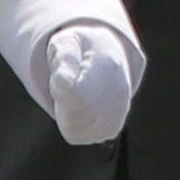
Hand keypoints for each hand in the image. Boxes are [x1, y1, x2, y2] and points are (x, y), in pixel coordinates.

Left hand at [40, 22, 141, 148]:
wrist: (108, 57)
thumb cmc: (80, 50)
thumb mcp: (68, 42)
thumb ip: (64, 58)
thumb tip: (64, 82)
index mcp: (108, 66)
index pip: (77, 95)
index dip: (59, 90)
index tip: (60, 78)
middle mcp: (119, 93)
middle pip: (73, 115)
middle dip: (61, 101)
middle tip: (67, 85)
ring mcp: (119, 113)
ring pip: (73, 128)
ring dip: (65, 113)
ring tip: (75, 94)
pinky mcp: (113, 129)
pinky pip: (78, 136)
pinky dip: (72, 124)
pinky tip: (80, 107)